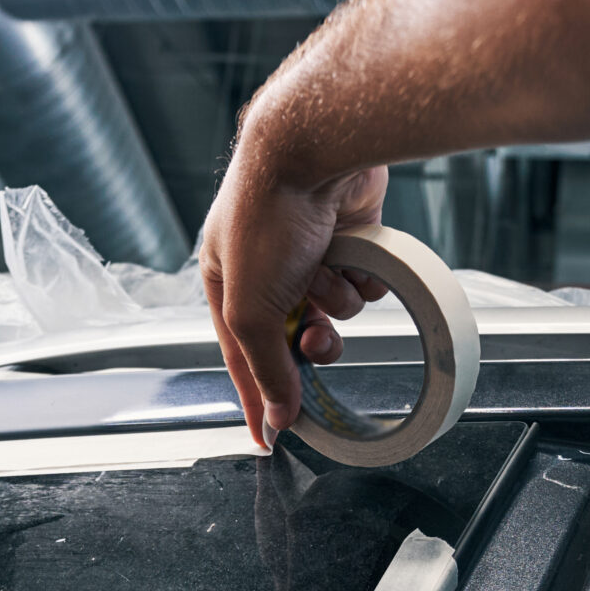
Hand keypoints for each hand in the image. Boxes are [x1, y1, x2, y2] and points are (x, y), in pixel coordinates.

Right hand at [202, 143, 389, 446]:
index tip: (269, 440)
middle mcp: (267, 270)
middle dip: (311, 344)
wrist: (315, 150)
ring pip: (336, 314)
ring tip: (328, 271)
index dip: (257, 400)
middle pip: (295, 340)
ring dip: (336, 302)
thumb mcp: (249, 307)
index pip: (240, 358)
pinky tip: (353, 252)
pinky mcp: (352, 240)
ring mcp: (311, 254)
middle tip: (319, 338)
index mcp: (225, 281)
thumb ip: (265, 366)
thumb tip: (279, 415)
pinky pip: (364, 286)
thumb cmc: (266, 216)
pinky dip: (362, 276)